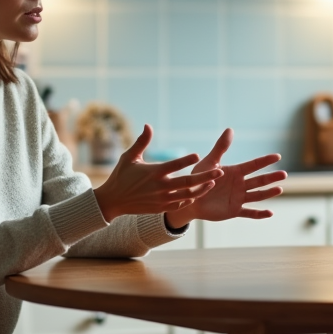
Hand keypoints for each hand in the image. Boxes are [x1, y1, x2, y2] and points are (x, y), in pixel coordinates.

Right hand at [93, 125, 222, 221]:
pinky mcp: (161, 208)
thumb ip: (142, 142)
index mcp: (154, 172)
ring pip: (187, 195)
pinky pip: (180, 204)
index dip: (187, 160)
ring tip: (213, 183)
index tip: (198, 155)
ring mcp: (162, 199)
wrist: (113, 201)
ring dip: (201, 189)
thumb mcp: (129, 157)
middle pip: (187, 182)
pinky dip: (189, 199)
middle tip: (219, 171)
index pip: (174, 165)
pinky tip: (197, 194)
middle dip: (205, 176)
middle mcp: (160, 186)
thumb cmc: (121, 176)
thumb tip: (148, 125)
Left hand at [164, 129, 286, 227]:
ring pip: (257, 195)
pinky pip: (249, 213)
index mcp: (235, 172)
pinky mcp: (234, 211)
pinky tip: (270, 213)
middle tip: (284, 174)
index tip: (278, 156)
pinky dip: (259, 214)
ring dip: (268, 193)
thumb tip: (230, 129)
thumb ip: (221, 147)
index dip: (265, 161)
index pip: (253, 165)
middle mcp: (240, 185)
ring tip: (279, 189)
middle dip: (271, 177)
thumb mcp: (210, 162)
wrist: (190, 199)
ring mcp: (238, 198)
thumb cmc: (198, 179)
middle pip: (259, 180)